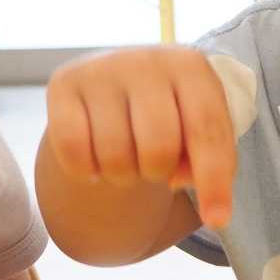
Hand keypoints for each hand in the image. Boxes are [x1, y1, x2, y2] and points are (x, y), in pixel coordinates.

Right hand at [44, 47, 236, 226]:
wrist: (123, 78)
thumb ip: (209, 163)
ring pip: (114, 156)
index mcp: (190, 66)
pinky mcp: (63, 82)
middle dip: (157, 173)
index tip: (217, 220)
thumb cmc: (172, 113)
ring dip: (121, 176)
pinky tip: (94, 158)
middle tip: (152, 165)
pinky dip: (85, 170)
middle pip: (158, 148)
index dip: (214, 181)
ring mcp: (100, 68)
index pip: (206, 130)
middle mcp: (145, 59)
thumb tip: (191, 193)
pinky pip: (73, 151)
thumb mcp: (198, 129)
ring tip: (125, 157)